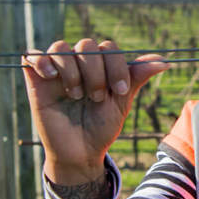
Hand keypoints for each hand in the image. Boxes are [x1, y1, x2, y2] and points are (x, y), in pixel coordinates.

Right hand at [22, 39, 168, 185]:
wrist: (80, 154)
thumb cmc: (102, 127)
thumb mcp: (122, 102)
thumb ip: (136, 78)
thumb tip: (166, 61)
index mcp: (101, 66)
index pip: (108, 47)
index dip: (115, 66)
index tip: (118, 91)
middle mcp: (79, 64)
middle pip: (86, 45)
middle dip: (95, 72)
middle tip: (96, 98)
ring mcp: (57, 71)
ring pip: (61, 47)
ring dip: (71, 70)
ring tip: (76, 95)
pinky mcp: (36, 81)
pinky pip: (33, 56)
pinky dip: (42, 60)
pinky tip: (51, 77)